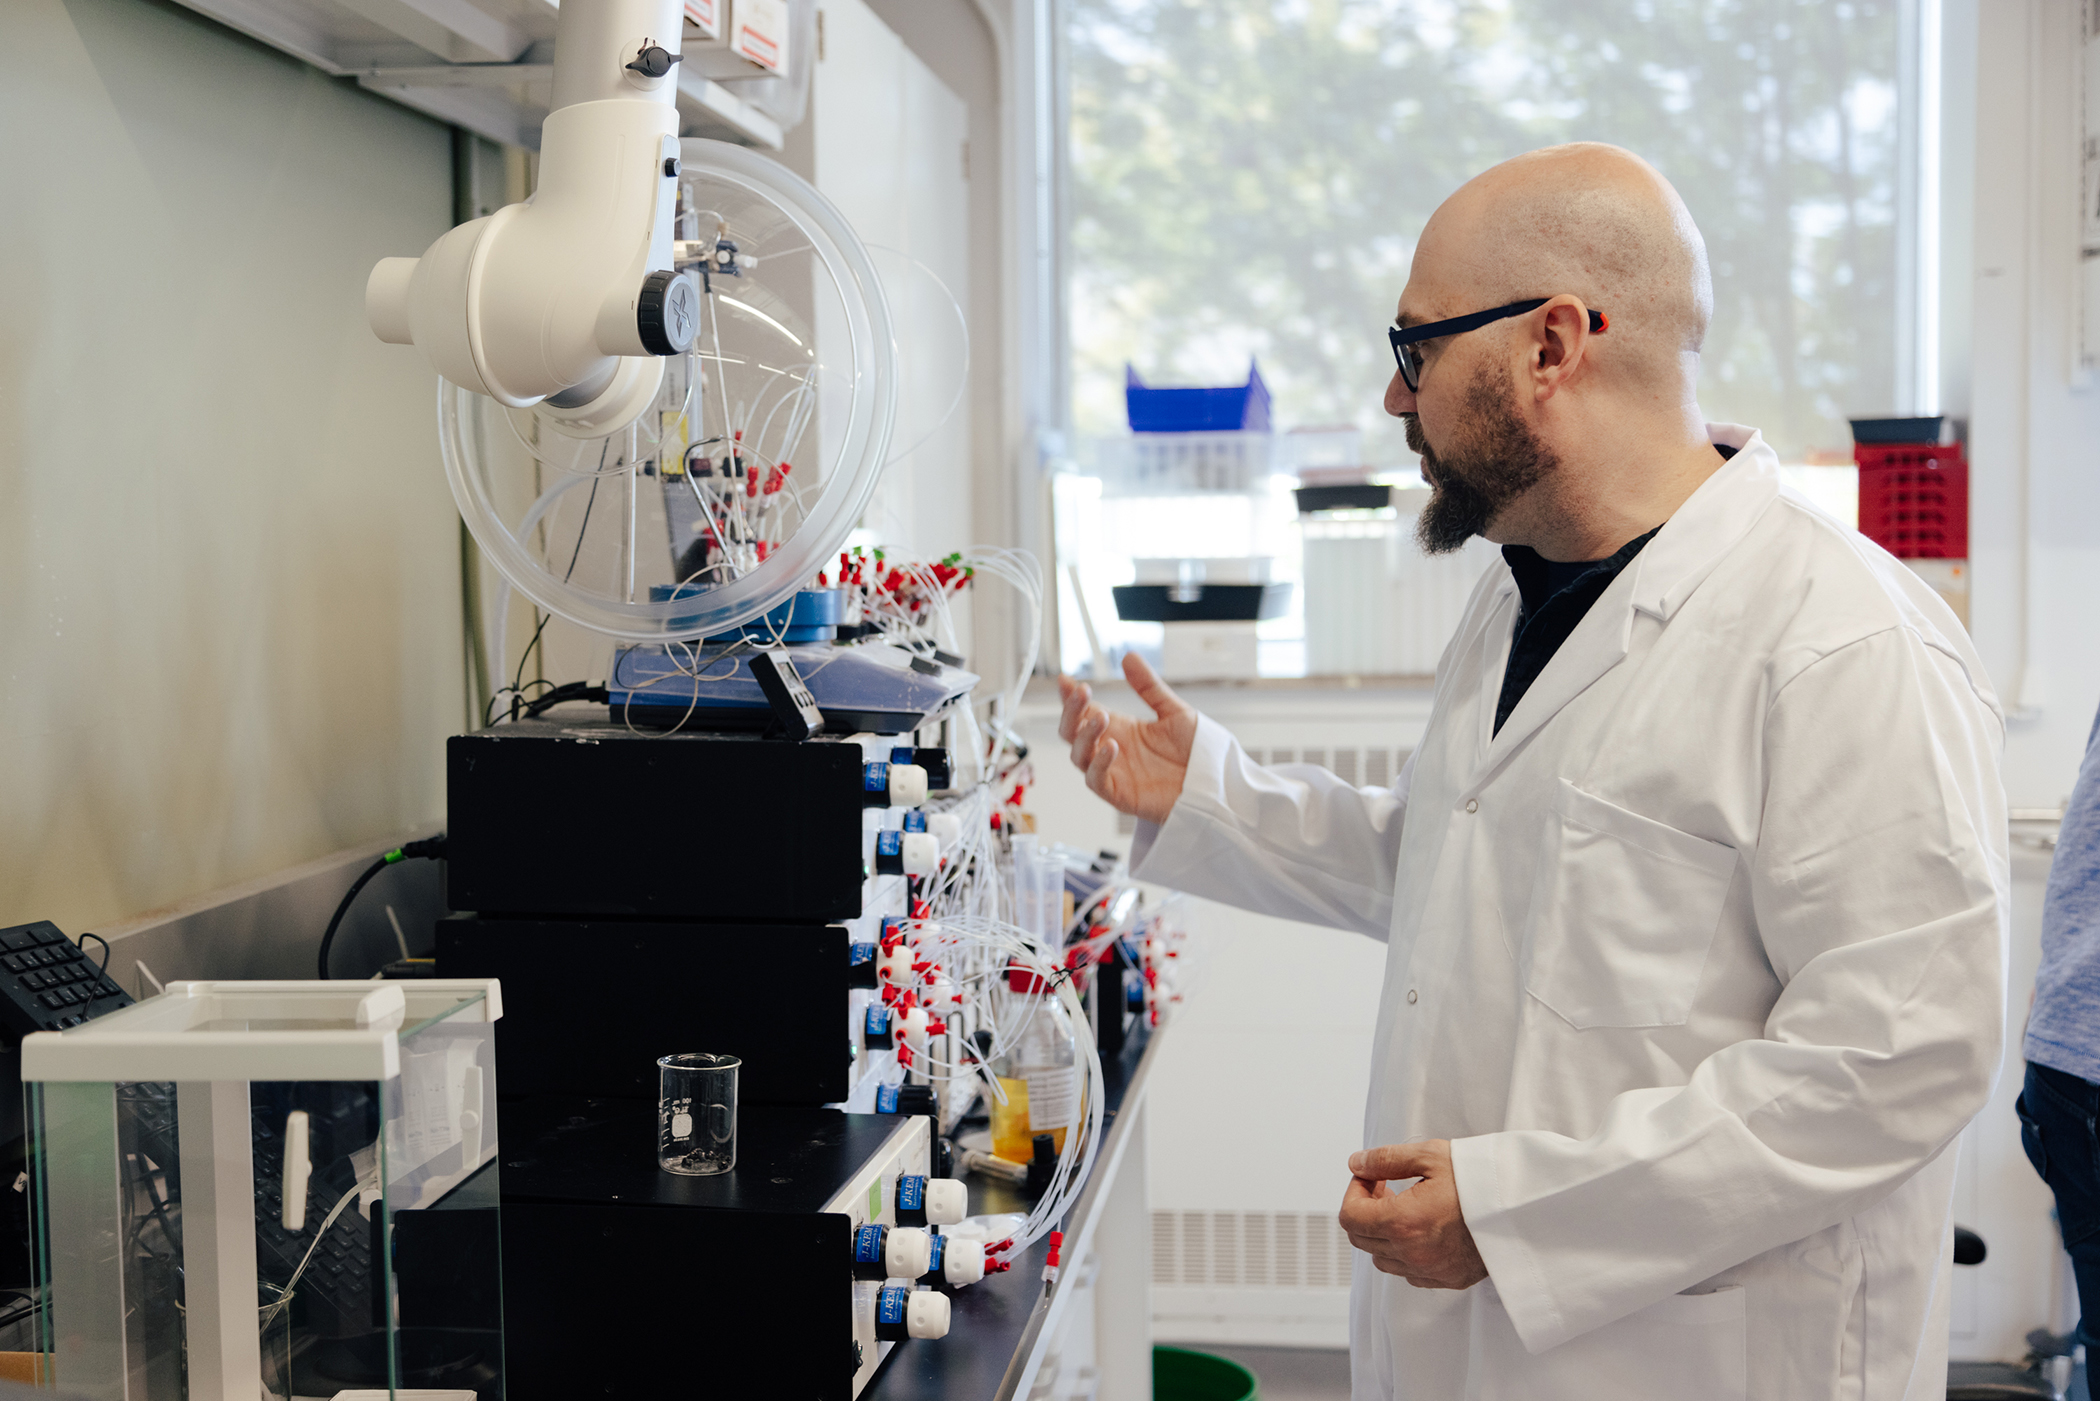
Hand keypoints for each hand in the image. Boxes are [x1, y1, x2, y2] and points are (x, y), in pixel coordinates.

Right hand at [1056, 654, 1196, 824]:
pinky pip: (1096, 780)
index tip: (1065, 680)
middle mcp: (1112, 749)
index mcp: (1121, 728)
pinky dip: (1098, 763)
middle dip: (1071, 711)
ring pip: (1079, 755)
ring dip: (1084, 734)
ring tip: (1101, 716)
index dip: (1071, 697)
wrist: (1215, 785)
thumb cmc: (1196, 753)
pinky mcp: (1120, 795)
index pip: (1085, 711)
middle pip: (1072, 732)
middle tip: (1082, 693)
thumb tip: (1129, 657)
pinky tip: (1111, 747)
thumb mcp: (1174, 712)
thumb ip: (1149, 687)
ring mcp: (1114, 772)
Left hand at [1338, 1140, 1487, 1290]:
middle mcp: (1412, 1253)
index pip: (1350, 1218)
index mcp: (1402, 1222)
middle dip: (1365, 1210)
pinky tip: (1421, 1228)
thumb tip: (1357, 1164)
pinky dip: (1404, 1252)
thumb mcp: (1430, 1156)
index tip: (1370, 1177)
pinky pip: (1409, 1272)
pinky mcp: (1448, 1279)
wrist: (1523, 1207)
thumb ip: (1386, 1160)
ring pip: (1383, 1259)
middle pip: (1361, 1240)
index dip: (1354, 1192)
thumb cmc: (1481, 1179)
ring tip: (1404, 1206)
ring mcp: (1430, 1270)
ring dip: (1382, 1233)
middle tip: (1386, 1187)